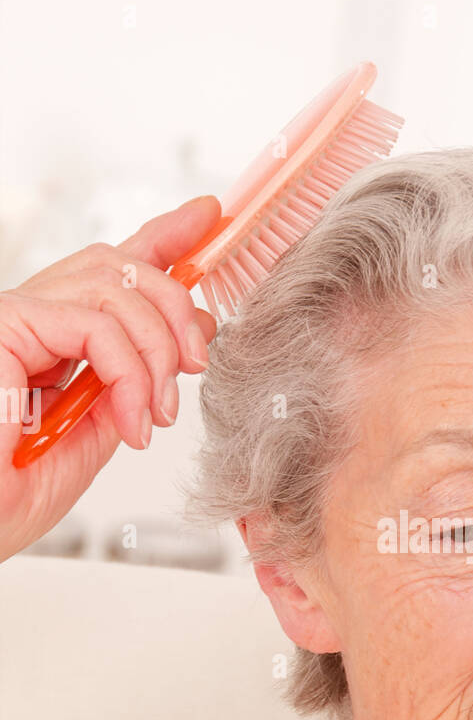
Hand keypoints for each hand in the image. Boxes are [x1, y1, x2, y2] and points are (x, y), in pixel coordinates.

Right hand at [0, 195, 219, 563]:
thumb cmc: (10, 501)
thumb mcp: (97, 437)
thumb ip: (135, 382)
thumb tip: (190, 332)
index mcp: (50, 341)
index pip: (108, 270)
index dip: (160, 237)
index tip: (206, 218)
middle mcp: (28, 319)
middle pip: (117, 264)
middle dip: (175, 304)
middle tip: (197, 364)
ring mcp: (10, 318)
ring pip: (111, 284)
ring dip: (157, 348)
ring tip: (158, 412)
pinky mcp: (2, 326)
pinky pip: (91, 322)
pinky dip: (129, 370)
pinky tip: (132, 419)